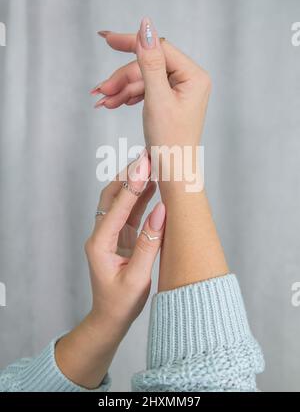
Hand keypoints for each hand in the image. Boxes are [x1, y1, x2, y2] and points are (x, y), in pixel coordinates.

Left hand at [86, 149, 164, 329]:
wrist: (110, 318)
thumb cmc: (121, 303)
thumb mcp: (138, 278)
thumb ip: (149, 244)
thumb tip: (161, 212)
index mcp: (100, 244)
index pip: (117, 208)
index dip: (132, 186)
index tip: (145, 165)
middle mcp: (102, 234)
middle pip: (112, 196)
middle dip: (129, 175)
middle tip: (148, 156)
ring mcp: (110, 234)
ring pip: (120, 200)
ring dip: (135, 182)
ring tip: (152, 164)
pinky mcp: (120, 237)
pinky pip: (129, 212)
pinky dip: (141, 197)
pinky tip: (153, 186)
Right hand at [92, 17, 211, 150]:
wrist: (173, 172)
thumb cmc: (170, 141)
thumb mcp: (156, 98)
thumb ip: (149, 61)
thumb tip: (145, 25)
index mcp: (194, 75)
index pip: (158, 48)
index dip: (131, 43)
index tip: (105, 38)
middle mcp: (190, 80)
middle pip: (148, 65)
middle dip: (122, 78)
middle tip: (100, 91)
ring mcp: (180, 90)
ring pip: (144, 79)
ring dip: (121, 89)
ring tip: (102, 102)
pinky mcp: (171, 100)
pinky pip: (146, 90)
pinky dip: (129, 96)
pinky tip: (114, 103)